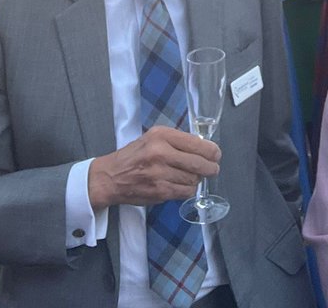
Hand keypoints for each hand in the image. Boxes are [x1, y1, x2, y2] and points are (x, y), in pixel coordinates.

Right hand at [88, 125, 219, 210]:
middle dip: (210, 168)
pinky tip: (183, 186)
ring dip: (196, 180)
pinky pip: (184, 192)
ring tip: (192, 177)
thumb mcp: (153, 138)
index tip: (216, 154)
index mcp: (161, 135)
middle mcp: (161, 152)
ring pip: (193, 179)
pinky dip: (188, 190)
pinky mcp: (159, 191)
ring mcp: (160, 174)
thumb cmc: (135, 155)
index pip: (195, 142)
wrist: (111, 177)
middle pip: (198, 162)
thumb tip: (203, 147)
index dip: (211, 150)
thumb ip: (176, 140)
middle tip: (214, 169)